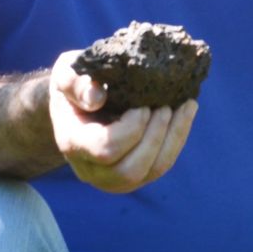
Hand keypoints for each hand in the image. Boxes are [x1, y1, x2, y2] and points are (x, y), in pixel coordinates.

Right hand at [48, 50, 196, 193]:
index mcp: (73, 144)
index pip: (106, 149)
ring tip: (185, 106)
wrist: (75, 103)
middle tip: (166, 106)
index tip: (142, 104)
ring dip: (173, 137)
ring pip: (152, 170)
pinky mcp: (134, 175)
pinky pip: (161, 165)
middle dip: (155, 136)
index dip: (131, 129)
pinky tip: (186, 112)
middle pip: (130, 169)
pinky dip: (177, 139)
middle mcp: (91, 170)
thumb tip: (97, 97)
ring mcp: (114, 178)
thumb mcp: (66, 73)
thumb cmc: (73, 83)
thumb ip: (74, 83)